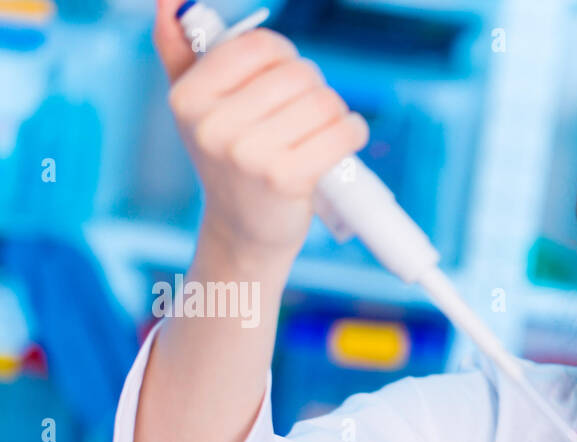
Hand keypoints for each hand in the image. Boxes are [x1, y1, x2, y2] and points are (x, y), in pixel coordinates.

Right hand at [152, 0, 368, 261]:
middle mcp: (212, 126)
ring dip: (335, 112)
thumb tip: (170, 2)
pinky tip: (342, 141)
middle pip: (298, 73)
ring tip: (322, 132)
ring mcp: (248, 155)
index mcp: (188, 98)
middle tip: (306, 114)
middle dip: (313, 88)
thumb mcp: (197, 107)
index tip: (286, 77)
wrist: (244, 229)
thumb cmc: (229, 160)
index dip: (284, 57)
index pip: (259, 46)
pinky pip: (341, 132)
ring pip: (324, 101)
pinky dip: (352, 132)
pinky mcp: (286, 179)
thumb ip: (181, 52)